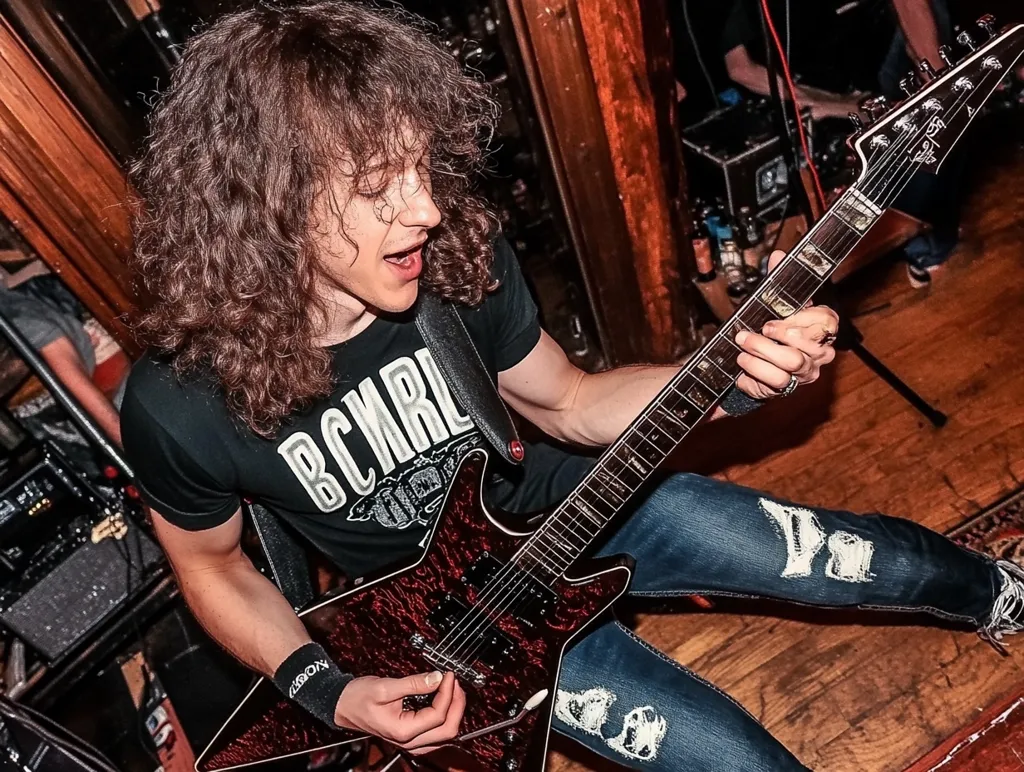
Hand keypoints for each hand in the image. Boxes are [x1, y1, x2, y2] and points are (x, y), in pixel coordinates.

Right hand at [334, 670, 464, 754]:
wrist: (343, 705)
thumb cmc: (358, 698)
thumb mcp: (386, 687)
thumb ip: (414, 683)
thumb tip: (437, 677)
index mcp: (403, 731)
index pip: (438, 715)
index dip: (447, 692)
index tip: (447, 675)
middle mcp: (409, 741)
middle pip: (448, 730)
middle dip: (456, 704)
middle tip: (454, 682)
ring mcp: (411, 741)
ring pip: (444, 733)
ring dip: (453, 711)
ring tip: (451, 689)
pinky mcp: (411, 736)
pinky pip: (436, 732)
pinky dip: (444, 716)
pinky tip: (443, 699)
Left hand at [732, 251, 838, 399]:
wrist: (751, 364)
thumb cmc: (769, 331)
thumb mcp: (773, 304)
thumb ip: (777, 280)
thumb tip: (778, 255)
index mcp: (821, 327)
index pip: (827, 321)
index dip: (802, 319)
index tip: (776, 318)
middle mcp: (820, 352)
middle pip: (808, 344)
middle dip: (777, 335)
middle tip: (758, 328)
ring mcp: (806, 372)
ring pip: (792, 362)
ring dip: (761, 350)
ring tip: (743, 343)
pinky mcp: (788, 388)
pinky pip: (776, 380)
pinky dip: (755, 368)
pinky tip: (743, 361)